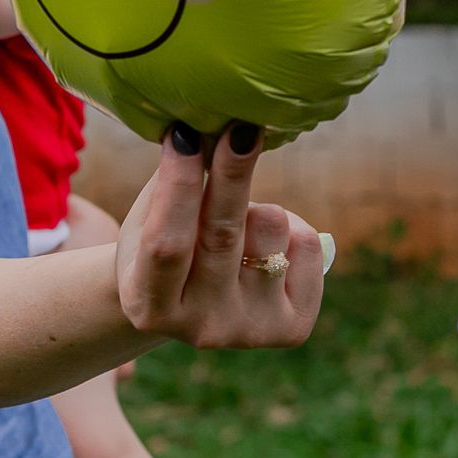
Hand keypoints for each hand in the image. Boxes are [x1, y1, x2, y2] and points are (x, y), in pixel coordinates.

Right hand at [116, 122, 323, 349]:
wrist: (194, 302)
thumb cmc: (164, 241)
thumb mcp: (149, 217)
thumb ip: (171, 182)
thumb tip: (203, 126)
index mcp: (150, 304)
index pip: (167, 242)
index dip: (178, 187)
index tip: (186, 135)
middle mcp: (201, 327)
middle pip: (223, 236)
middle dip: (232, 173)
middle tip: (242, 127)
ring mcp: (248, 330)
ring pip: (271, 229)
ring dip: (259, 204)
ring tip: (242, 219)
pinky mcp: (292, 327)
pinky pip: (307, 244)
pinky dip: (291, 225)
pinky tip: (267, 243)